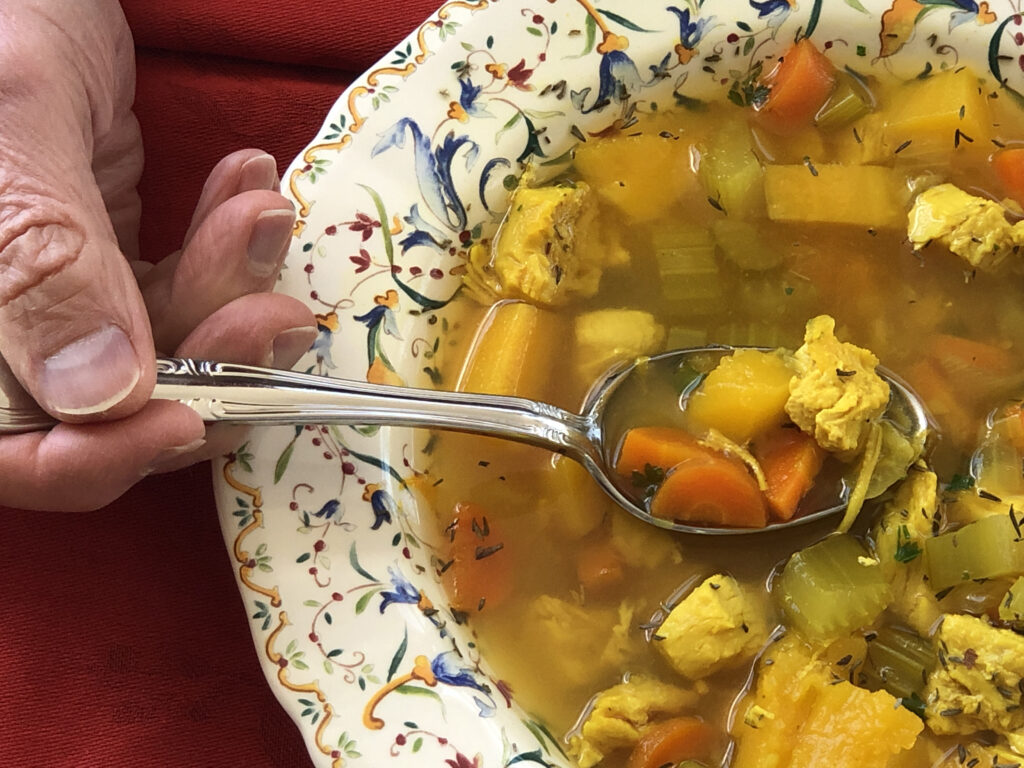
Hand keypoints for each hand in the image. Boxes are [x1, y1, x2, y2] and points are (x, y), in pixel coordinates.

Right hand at [0, 0, 315, 510]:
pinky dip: (223, 248)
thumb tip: (101, 394)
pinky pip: (176, 287)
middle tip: (272, 313)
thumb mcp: (7, 122)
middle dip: (205, 367)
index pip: (6, 451)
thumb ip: (40, 258)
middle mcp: (0, 325)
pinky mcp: (101, 257)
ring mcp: (50, 293)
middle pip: (105, 412)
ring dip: (230, 291)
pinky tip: (247, 189)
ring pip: (161, 351)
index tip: (189, 420)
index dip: (94, 460)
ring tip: (263, 212)